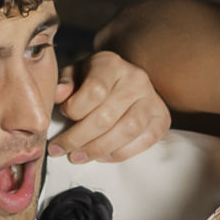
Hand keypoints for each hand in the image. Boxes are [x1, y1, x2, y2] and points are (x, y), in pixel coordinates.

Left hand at [51, 52, 169, 162]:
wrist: (124, 83)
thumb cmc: (94, 81)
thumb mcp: (75, 75)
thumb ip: (65, 84)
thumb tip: (59, 95)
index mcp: (111, 64)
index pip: (94, 91)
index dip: (74, 109)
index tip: (61, 117)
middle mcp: (135, 79)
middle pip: (106, 116)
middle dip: (78, 138)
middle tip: (60, 149)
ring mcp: (151, 99)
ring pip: (125, 131)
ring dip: (97, 149)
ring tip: (77, 156)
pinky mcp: (161, 119)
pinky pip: (142, 142)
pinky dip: (118, 154)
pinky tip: (100, 155)